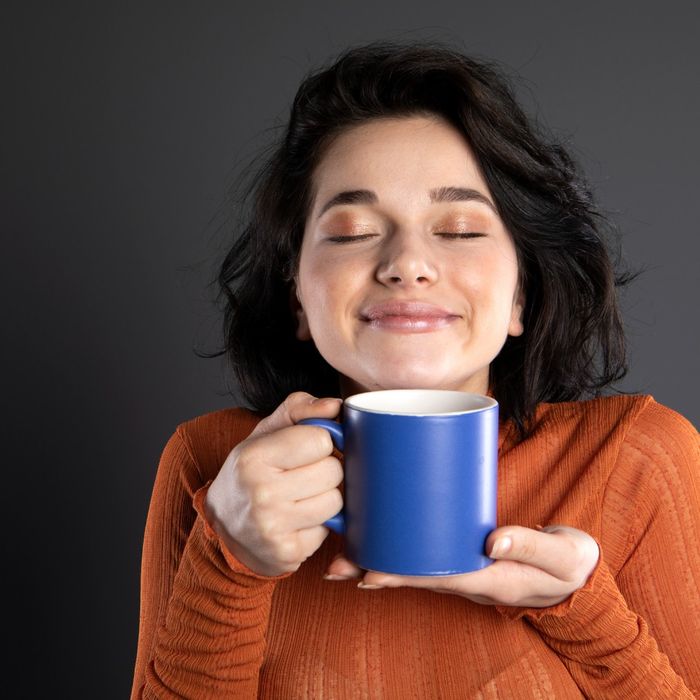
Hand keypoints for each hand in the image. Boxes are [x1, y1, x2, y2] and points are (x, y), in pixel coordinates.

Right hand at [205, 392, 343, 576]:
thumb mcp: (266, 432)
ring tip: (300, 496)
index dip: (319, 442)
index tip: (304, 449)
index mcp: (254, 456)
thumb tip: (335, 406)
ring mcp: (273, 526)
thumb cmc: (251, 471)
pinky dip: (317, 525)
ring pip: (336, 501)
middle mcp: (261, 492)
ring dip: (325, 498)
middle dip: (325, 470)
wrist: (222, 525)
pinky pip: (328, 530)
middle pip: (334, 471)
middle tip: (302, 475)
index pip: (322, 440)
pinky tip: (296, 521)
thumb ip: (300, 408)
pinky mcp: (287, 552)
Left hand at [325, 525, 599, 607]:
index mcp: (491, 580)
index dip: (402, 574)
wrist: (577, 570)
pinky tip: (379, 538)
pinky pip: (428, 553)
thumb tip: (494, 541)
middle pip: (416, 574)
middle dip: (377, 570)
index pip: (439, 577)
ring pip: (417, 566)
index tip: (369, 572)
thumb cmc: (569, 563)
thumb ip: (533, 546)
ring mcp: (465, 567)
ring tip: (343, 556)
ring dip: (380, 561)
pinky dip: (400, 547)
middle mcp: (470, 578)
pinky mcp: (464, 552)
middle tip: (336, 566)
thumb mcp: (564, 556)